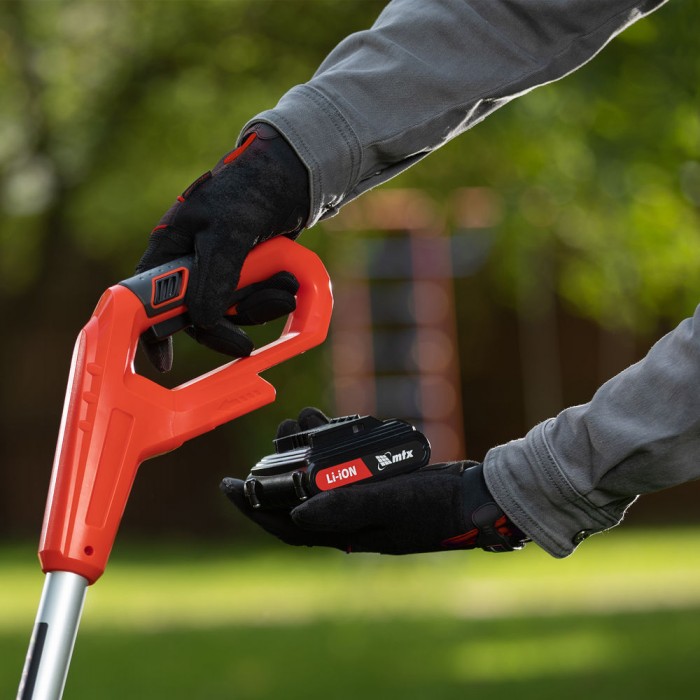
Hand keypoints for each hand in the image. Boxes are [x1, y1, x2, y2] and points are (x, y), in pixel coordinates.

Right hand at [136, 123, 309, 370]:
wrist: (292, 175)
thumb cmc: (250, 191)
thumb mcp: (229, 231)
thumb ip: (215, 276)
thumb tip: (202, 322)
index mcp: (170, 248)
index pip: (149, 297)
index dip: (153, 329)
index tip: (164, 361)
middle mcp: (190, 263)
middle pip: (197, 313)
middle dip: (227, 322)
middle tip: (247, 344)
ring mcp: (220, 269)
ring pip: (230, 309)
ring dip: (259, 308)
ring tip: (286, 290)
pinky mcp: (246, 273)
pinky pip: (253, 300)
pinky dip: (271, 297)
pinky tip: (289, 284)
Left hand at [221, 408, 527, 553]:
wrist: (471, 498)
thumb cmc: (433, 506)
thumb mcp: (389, 504)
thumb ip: (344, 508)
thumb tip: (294, 514)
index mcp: (343, 533)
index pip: (285, 526)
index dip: (251, 508)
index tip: (226, 485)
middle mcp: (345, 521)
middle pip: (294, 499)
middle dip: (275, 471)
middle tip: (273, 436)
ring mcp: (359, 502)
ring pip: (315, 480)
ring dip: (300, 453)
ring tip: (298, 421)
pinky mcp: (373, 484)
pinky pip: (338, 467)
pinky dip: (326, 447)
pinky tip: (327, 426)